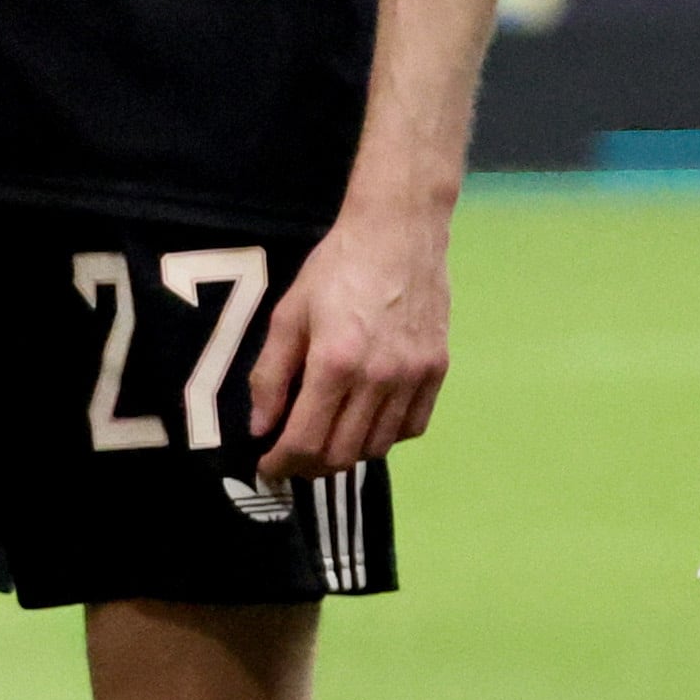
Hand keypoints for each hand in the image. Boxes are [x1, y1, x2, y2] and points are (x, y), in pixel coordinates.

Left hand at [247, 203, 450, 481]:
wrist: (399, 232)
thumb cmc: (336, 267)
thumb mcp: (289, 313)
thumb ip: (271, 374)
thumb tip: (261, 428)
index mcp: (335, 362)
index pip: (306, 441)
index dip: (282, 464)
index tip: (268, 467)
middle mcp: (379, 378)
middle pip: (343, 454)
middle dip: (310, 466)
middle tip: (292, 457)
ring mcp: (414, 377)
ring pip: (378, 447)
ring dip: (347, 454)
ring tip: (326, 439)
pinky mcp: (438, 371)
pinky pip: (411, 428)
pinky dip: (385, 436)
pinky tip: (367, 420)